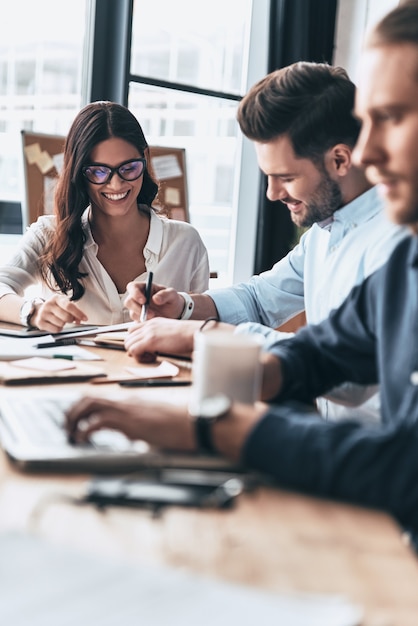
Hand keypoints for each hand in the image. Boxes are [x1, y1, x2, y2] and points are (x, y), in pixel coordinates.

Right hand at [31, 294, 87, 332]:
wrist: (41, 311)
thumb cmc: (57, 308)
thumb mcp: (65, 305)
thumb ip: (75, 311)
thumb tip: (79, 320)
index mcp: (57, 298)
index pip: (69, 306)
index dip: (78, 313)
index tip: (85, 318)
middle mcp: (48, 304)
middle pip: (66, 316)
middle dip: (71, 320)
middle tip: (70, 319)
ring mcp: (43, 313)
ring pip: (61, 324)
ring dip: (64, 324)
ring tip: (61, 320)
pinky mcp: (40, 322)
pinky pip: (55, 329)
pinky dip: (59, 329)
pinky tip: (56, 324)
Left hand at [65, 396, 194, 449]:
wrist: (193, 424)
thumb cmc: (179, 425)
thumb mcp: (153, 424)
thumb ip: (138, 427)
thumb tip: (131, 437)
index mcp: (131, 401)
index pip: (99, 397)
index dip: (81, 407)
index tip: (74, 419)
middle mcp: (126, 401)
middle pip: (88, 398)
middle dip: (72, 412)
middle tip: (66, 427)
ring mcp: (127, 410)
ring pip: (89, 405)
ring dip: (74, 418)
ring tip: (70, 433)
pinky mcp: (130, 421)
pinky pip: (98, 422)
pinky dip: (85, 431)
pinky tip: (82, 440)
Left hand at [124, 317, 199, 361]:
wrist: (192, 333)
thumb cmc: (186, 335)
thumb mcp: (169, 331)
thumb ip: (159, 335)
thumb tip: (153, 347)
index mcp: (152, 322)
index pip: (133, 331)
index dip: (136, 342)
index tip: (146, 349)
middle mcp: (148, 326)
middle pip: (128, 338)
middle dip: (135, 349)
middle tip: (148, 355)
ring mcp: (148, 332)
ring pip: (128, 344)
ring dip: (137, 354)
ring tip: (151, 357)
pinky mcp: (150, 341)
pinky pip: (133, 350)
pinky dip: (139, 357)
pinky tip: (153, 358)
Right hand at [125, 281, 185, 320]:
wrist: (175, 313)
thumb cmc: (172, 300)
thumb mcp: (172, 294)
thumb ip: (165, 294)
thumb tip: (155, 299)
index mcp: (144, 287)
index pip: (132, 287)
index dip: (135, 293)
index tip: (143, 301)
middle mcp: (138, 298)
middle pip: (128, 301)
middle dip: (137, 308)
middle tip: (151, 314)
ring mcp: (137, 309)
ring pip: (132, 313)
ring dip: (142, 317)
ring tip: (155, 317)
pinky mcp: (139, 319)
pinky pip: (136, 322)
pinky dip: (144, 323)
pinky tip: (153, 322)